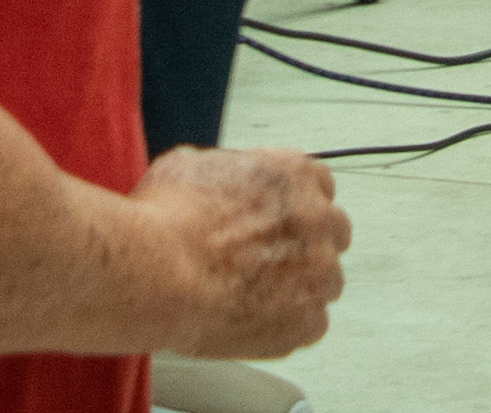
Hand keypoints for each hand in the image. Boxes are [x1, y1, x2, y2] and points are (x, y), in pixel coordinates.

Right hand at [136, 143, 348, 358]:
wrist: (158, 271)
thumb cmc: (167, 220)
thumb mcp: (190, 166)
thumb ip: (226, 171)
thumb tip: (219, 182)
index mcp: (293, 175)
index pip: (319, 186)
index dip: (295, 206)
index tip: (279, 221)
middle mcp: (315, 218)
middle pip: (333, 231)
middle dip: (308, 244)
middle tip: (270, 259)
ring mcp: (316, 271)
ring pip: (328, 280)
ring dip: (302, 286)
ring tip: (260, 295)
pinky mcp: (306, 320)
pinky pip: (314, 324)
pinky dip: (291, 325)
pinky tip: (259, 321)